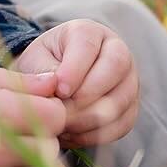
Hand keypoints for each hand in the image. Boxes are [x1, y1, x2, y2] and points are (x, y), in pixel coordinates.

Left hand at [13, 19, 138, 148]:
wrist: (52, 84)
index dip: (75, 70)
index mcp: (88, 32)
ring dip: (91, 118)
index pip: (89, 45)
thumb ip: (44, 72)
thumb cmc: (42, 66)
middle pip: (116, 67)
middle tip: (62, 112)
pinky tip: (73, 134)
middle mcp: (117, 51)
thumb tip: (59, 91)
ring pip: (122, 99)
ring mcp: (128, 80)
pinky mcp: (130, 107)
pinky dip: (97, 134)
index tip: (59, 90)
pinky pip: (122, 124)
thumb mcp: (36, 61)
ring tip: (64, 126)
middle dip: (87, 94)